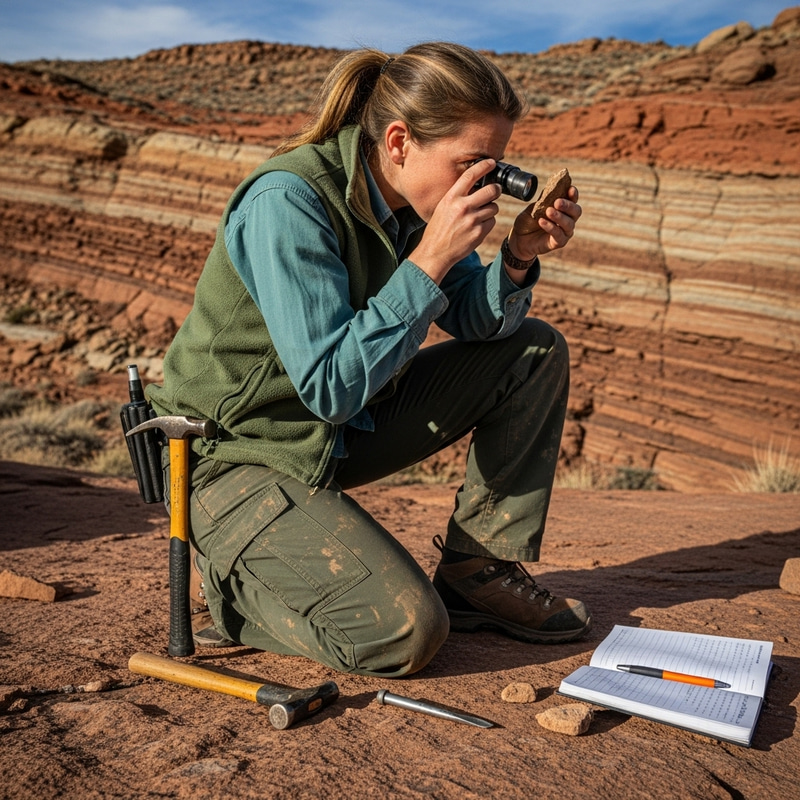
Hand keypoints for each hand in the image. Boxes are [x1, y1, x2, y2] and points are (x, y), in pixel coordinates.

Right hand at [409, 160, 501, 284]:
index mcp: (451, 197)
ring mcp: (472, 220)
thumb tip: (478, 186)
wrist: (435, 252)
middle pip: (491, 190)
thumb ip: (458, 196)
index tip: (492, 163)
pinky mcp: (479, 233)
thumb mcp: (443, 207)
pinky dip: (488, 223)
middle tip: (495, 190)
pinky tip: (477, 227)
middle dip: (496, 189)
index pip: (471, 175)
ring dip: (490, 209)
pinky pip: (492, 221)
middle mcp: (463, 207)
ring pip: (494, 207)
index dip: (484, 166)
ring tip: (479, 215)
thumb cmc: (438, 229)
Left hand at [508, 185, 581, 262]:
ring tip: (548, 211)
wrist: (518, 238)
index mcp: (563, 209)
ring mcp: (564, 232)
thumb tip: (550, 188)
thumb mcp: (534, 208)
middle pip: (576, 212)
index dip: (573, 194)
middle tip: (557, 202)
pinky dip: (551, 227)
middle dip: (568, 206)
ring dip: (559, 216)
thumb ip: (544, 199)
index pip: (573, 200)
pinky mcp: (559, 242)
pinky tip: (541, 221)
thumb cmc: (528, 222)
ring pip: (569, 224)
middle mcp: (568, 220)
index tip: (570, 189)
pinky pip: (559, 235)